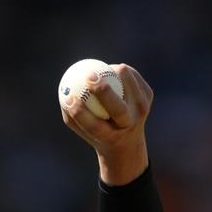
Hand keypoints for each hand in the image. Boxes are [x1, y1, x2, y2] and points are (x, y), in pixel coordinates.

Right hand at [61, 63, 154, 185]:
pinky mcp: (149, 95)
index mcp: (111, 137)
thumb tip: (62, 91)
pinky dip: (120, 71)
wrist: (127, 141)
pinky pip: (132, 76)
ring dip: (113, 72)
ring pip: (128, 81)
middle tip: (88, 77)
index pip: (95, 126)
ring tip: (101, 70)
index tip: (69, 98)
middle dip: (102, 91)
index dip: (80, 112)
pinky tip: (111, 70)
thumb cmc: (96, 133)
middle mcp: (129, 125)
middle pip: (117, 108)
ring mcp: (143, 109)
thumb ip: (70, 112)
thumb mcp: (81, 128)